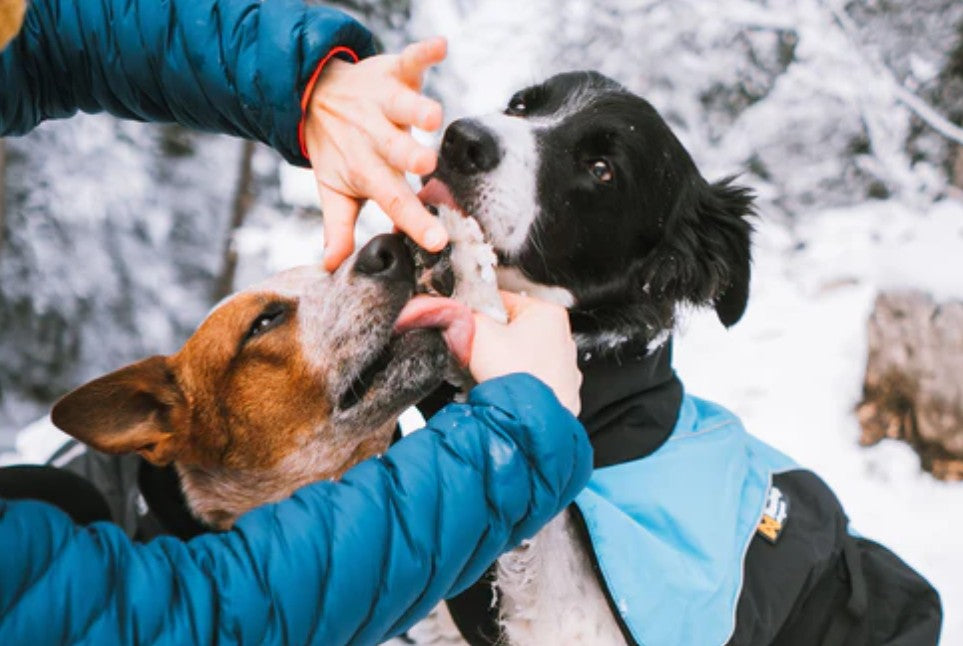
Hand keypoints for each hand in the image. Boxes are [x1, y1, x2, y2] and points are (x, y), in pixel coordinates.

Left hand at [303, 37, 449, 271]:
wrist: (314, 93)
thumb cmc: (337, 148)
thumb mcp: (335, 188)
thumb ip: (339, 227)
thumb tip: (333, 266)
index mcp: (366, 168)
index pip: (392, 200)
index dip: (415, 222)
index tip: (439, 242)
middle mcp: (374, 135)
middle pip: (395, 149)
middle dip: (410, 156)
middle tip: (426, 166)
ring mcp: (382, 102)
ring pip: (402, 105)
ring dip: (416, 108)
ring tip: (432, 116)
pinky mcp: (391, 72)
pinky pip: (409, 58)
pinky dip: (424, 51)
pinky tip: (440, 46)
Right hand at [468, 292, 581, 415]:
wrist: (528, 419)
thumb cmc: (513, 375)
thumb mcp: (478, 333)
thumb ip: (467, 316)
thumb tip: (461, 315)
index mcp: (548, 312)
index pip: (502, 300)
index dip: (480, 313)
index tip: (471, 327)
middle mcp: (563, 335)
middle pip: (514, 328)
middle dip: (494, 341)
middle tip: (482, 353)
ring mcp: (566, 364)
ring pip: (523, 354)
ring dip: (506, 362)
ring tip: (494, 373)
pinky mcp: (562, 388)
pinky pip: (533, 376)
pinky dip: (519, 380)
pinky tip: (508, 386)